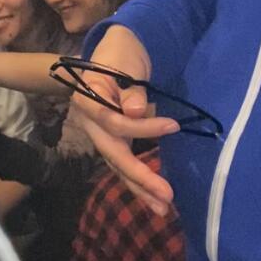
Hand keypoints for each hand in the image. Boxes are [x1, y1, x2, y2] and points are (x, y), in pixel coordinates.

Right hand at [72, 25, 179, 214]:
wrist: (114, 51)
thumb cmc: (120, 54)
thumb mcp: (126, 64)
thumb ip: (130, 90)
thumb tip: (136, 112)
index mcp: (87, 100)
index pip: (113, 123)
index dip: (143, 128)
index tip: (173, 125)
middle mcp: (90, 122)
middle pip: (113, 154)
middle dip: (139, 177)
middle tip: (165, 197)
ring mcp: (100, 133)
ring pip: (117, 164)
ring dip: (139, 186)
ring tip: (162, 208)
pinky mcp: (113, 138)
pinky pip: (123, 161)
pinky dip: (138, 178)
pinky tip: (153, 195)